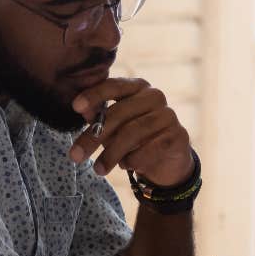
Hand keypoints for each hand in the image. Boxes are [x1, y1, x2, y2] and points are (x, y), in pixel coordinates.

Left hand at [68, 78, 193, 185]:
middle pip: (119, 113)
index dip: (94, 95)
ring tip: (98, 170)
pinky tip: (126, 165)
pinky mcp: (179, 135)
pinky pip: (150, 148)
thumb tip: (82, 110)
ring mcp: (169, 115)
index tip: (75, 107)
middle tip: (75, 156)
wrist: (166, 160)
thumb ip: (97, 116)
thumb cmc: (133, 138)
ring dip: (111, 153)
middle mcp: (155, 96)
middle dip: (93, 136)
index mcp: (137, 87)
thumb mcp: (112, 127)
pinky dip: (134, 160)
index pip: (114, 85)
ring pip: (133, 132)